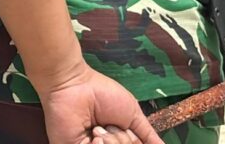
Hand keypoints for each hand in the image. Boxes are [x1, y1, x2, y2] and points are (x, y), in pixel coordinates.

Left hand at [38, 63, 161, 143]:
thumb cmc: (102, 94)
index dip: (134, 142)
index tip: (131, 136)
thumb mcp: (133, 115)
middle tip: (112, 126)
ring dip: (113, 142)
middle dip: (124, 141)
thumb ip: (148, 135)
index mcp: (118, 140)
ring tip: (100, 128)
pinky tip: (94, 135)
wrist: (76, 85)